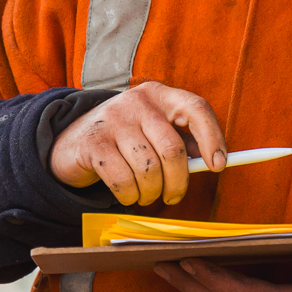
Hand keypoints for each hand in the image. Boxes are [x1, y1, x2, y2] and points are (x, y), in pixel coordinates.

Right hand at [49, 81, 226, 206]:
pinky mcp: (94, 144)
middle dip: (178, 183)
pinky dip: (130, 197)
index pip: (195, 108)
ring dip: (151, 193)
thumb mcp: (154, 131)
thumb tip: (214, 161)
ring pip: (149, 170)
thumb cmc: (126, 140)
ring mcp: (113, 120)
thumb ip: (183, 141)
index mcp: (159, 94)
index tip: (218, 165)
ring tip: (146, 194)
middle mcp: (137, 101)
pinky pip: (123, 181)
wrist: (73, 141)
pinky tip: (128, 194)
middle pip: (172, 150)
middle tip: (173, 197)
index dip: (212, 137)